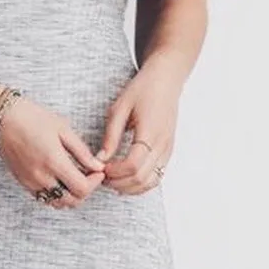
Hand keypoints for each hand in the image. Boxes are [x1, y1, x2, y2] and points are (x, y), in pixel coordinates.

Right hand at [0, 96, 106, 209]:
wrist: (1, 117)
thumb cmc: (31, 117)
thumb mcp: (62, 128)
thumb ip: (81, 151)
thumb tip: (97, 166)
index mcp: (53, 162)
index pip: (82, 189)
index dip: (95, 183)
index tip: (98, 171)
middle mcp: (41, 177)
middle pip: (71, 201)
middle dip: (85, 190)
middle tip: (89, 174)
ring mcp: (30, 182)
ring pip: (57, 203)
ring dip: (70, 195)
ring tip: (74, 176)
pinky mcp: (22, 182)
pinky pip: (44, 198)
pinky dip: (56, 194)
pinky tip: (59, 177)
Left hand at [96, 69, 181, 195]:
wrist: (166, 81)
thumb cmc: (142, 90)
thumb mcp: (120, 107)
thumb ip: (111, 134)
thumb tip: (100, 158)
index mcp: (150, 132)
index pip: (133, 165)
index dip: (115, 172)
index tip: (100, 169)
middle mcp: (163, 144)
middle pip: (142, 178)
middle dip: (119, 183)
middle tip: (102, 177)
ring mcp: (168, 149)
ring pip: (151, 182)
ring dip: (130, 187)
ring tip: (112, 179)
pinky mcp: (169, 151)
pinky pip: (157, 176)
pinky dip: (142, 183)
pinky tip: (126, 178)